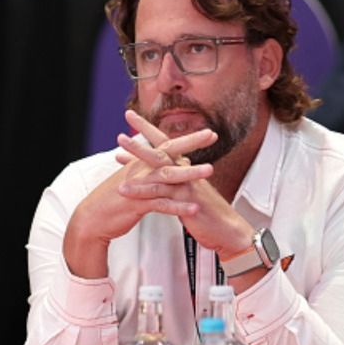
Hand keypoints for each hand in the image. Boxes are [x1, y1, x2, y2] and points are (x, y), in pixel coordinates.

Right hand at [64, 110, 214, 277]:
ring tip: (209, 170)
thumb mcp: (131, 180)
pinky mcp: (136, 205)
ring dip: (189, 173)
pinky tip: (193, 209)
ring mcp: (138, 187)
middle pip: (168, 153)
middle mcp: (140, 171)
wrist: (91, 219)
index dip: (187, 139)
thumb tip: (172, 164)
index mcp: (140, 164)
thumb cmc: (112, 200)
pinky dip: (177, 207)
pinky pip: (160, 205)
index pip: (166, 146)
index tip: (208, 133)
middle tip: (210, 134)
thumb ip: (150, 171)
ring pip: (167, 176)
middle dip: (190, 142)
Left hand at [114, 111, 253, 256]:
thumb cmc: (203, 211)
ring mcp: (185, 184)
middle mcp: (185, 171)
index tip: (131, 115)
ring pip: (160, 167)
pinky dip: (141, 191)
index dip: (148, 128)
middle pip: (162, 146)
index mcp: (183, 167)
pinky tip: (124, 189)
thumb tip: (153, 170)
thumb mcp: (184, 191)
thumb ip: (170, 179)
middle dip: (143, 132)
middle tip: (127, 116)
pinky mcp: (184, 201)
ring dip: (138, 158)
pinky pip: (161, 194)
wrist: (225, 229)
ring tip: (118, 151)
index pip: (164, 142)